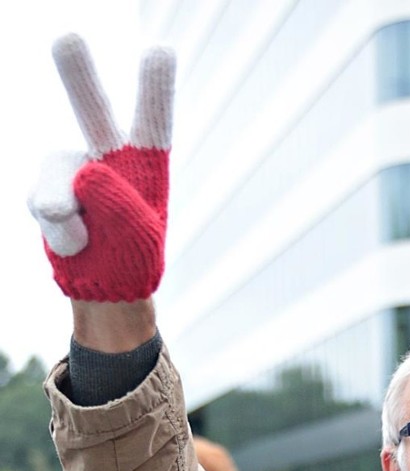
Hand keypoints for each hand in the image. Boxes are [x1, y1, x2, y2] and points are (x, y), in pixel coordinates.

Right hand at [28, 33, 174, 302]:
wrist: (104, 284)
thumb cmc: (135, 257)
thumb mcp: (139, 238)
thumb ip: (118, 205)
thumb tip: (84, 173)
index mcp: (144, 162)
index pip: (152, 123)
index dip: (154, 90)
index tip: (160, 52)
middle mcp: (106, 155)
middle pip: (91, 111)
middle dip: (77, 78)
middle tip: (67, 40)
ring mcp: (71, 169)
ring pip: (58, 172)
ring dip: (66, 209)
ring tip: (86, 238)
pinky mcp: (44, 188)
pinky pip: (43, 205)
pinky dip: (61, 233)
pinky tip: (76, 241)